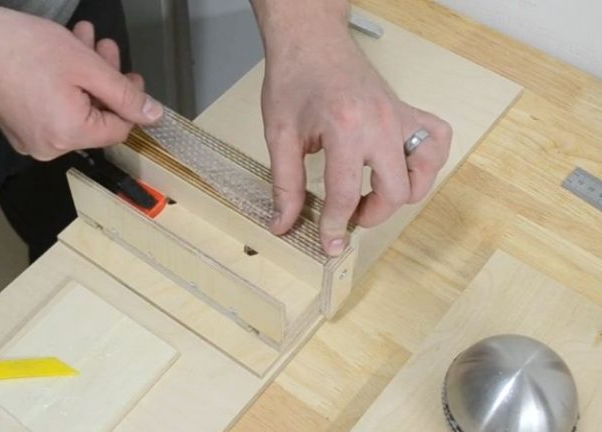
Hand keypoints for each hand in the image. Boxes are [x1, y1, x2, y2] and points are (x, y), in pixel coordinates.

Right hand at [0, 10, 161, 159]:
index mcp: (69, 136)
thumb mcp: (87, 66)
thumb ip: (124, 94)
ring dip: (85, 75)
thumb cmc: (25, 49)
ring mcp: (29, 139)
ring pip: (74, 109)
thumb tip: (154, 116)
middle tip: (106, 47)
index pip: (118, 129)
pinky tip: (64, 52)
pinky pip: (51, 109)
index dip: (130, 102)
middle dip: (105, 80)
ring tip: (85, 40)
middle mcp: (49, 148)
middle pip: (95, 118)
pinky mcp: (15, 126)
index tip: (131, 75)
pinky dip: (63, 84)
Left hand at [261, 21, 451, 255]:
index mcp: (345, 130)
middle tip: (348, 217)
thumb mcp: (279, 135)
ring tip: (374, 194)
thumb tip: (283, 224)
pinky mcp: (409, 110)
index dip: (335, 226)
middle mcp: (381, 124)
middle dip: (371, 215)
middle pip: (395, 192)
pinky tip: (401, 167)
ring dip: (403, 193)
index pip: (347, 195)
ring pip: (424, 173)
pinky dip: (426, 162)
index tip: (328, 243)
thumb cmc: (294, 82)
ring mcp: (401, 116)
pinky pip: (436, 141)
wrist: (311, 42)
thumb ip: (284, 184)